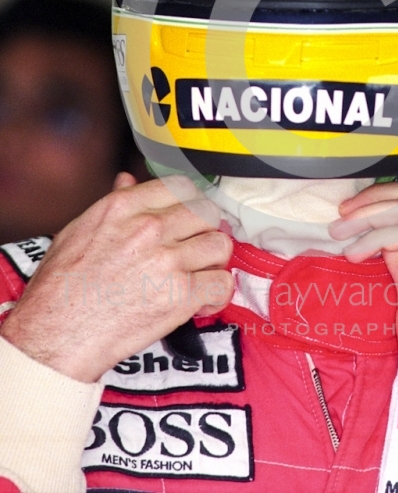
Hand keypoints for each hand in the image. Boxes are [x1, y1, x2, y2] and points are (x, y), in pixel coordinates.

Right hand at [0, 173, 232, 382]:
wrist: (55, 337)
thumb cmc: (60, 288)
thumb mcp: (77, 230)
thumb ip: (112, 202)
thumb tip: (127, 179)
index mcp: (125, 207)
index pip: (181, 186)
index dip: (190, 203)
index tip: (188, 220)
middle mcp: (150, 227)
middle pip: (207, 213)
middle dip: (205, 231)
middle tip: (196, 250)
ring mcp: (168, 260)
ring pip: (220, 246)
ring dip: (214, 263)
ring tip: (199, 276)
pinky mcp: (180, 295)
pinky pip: (222, 284)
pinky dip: (217, 295)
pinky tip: (201, 302)